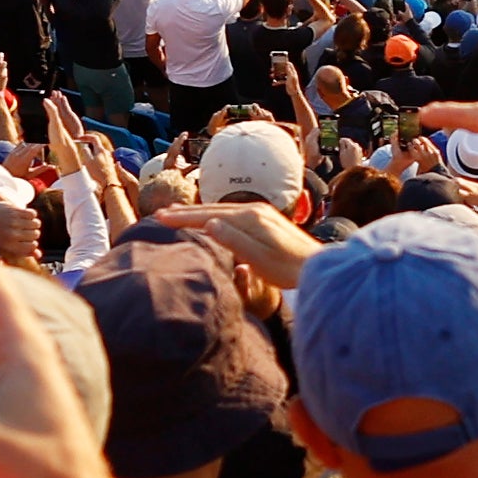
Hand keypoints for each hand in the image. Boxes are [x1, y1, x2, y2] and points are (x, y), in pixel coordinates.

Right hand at [160, 194, 320, 287]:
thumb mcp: (260, 259)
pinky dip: (213, 215)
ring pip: (221, 209)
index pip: (208, 215)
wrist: (317, 265)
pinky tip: (209, 220)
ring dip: (198, 212)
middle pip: (212, 209)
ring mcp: (261, 212)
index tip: (160, 218)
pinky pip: (231, 213)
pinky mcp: (265, 219)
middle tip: (160, 214)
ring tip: (177, 214)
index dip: (183, 217)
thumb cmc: (288, 269)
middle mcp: (254, 210)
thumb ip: (235, 241)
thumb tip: (209, 223)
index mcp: (249, 218)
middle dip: (186, 211)